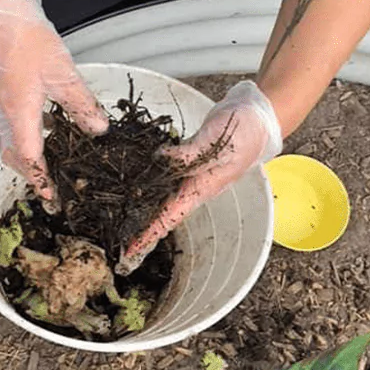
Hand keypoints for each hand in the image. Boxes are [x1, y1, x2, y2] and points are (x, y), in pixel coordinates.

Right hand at [0, 0, 108, 201]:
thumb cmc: (28, 38)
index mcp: (18, 112)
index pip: (28, 157)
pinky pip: (6, 120)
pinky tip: (42, 120)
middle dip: (29, 172)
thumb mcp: (64, 73)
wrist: (0, 11)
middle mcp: (2, 111)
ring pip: (7, 138)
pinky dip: (21, 131)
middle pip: (11, 154)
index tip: (52, 195)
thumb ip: (81, 104)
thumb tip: (98, 129)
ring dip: (25, 151)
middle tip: (49, 182)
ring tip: (49, 156)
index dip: (40, 179)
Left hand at [117, 81, 281, 273]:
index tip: (129, 253)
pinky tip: (131, 177)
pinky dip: (146, 177)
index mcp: (200, 188)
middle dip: (139, 224)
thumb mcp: (217, 144)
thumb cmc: (242, 132)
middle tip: (114, 236)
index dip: (149, 235)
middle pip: (161, 210)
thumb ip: (188, 154)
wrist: (255, 116)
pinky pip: (162, 172)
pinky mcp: (185, 158)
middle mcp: (192, 185)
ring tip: (116, 212)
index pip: (169, 216)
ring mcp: (189, 172)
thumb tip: (160, 158)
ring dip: (140, 202)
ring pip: (160, 192)